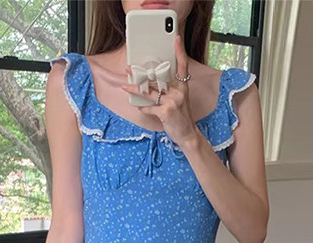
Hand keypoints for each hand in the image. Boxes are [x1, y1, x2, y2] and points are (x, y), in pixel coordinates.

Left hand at [120, 34, 200, 149]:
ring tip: (124, 87)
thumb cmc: (181, 116)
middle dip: (140, 74)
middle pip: (157, 78)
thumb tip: (151, 83)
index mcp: (182, 86)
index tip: (176, 39)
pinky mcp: (166, 112)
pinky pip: (149, 107)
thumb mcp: (180, 99)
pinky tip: (138, 107)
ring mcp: (172, 101)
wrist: (187, 133)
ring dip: (134, 90)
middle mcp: (178, 91)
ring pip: (149, 92)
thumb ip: (169, 89)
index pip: (182, 65)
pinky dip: (143, 108)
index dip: (180, 51)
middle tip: (128, 68)